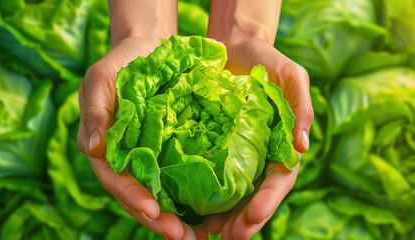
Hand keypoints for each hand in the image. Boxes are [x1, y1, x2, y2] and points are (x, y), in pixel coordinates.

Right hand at [77, 37, 198, 239]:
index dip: (132, 197)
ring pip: (158, 194)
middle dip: (158, 219)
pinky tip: (206, 212)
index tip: (153, 211)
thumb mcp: (100, 80)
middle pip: (138, 196)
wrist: (149, 50)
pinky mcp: (167, 152)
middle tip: (183, 237)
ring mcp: (146, 158)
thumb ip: (95, 112)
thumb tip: (93, 150)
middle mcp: (124, 159)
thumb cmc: (121, 63)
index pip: (115, 179)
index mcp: (104, 148)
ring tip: (197, 236)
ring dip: (175, 218)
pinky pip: (176, 178)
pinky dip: (187, 198)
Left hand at [204, 38, 313, 239]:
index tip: (254, 216)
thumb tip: (303, 147)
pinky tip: (192, 210)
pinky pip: (210, 174)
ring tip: (209, 232)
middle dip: (245, 220)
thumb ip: (301, 107)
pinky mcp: (214, 147)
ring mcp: (237, 154)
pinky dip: (203, 195)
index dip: (269, 200)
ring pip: (233, 194)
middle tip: (230, 237)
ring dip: (224, 216)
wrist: (234, 49)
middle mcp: (260, 156)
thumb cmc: (266, 62)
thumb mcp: (291, 76)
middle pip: (255, 195)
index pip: (279, 180)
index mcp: (281, 146)